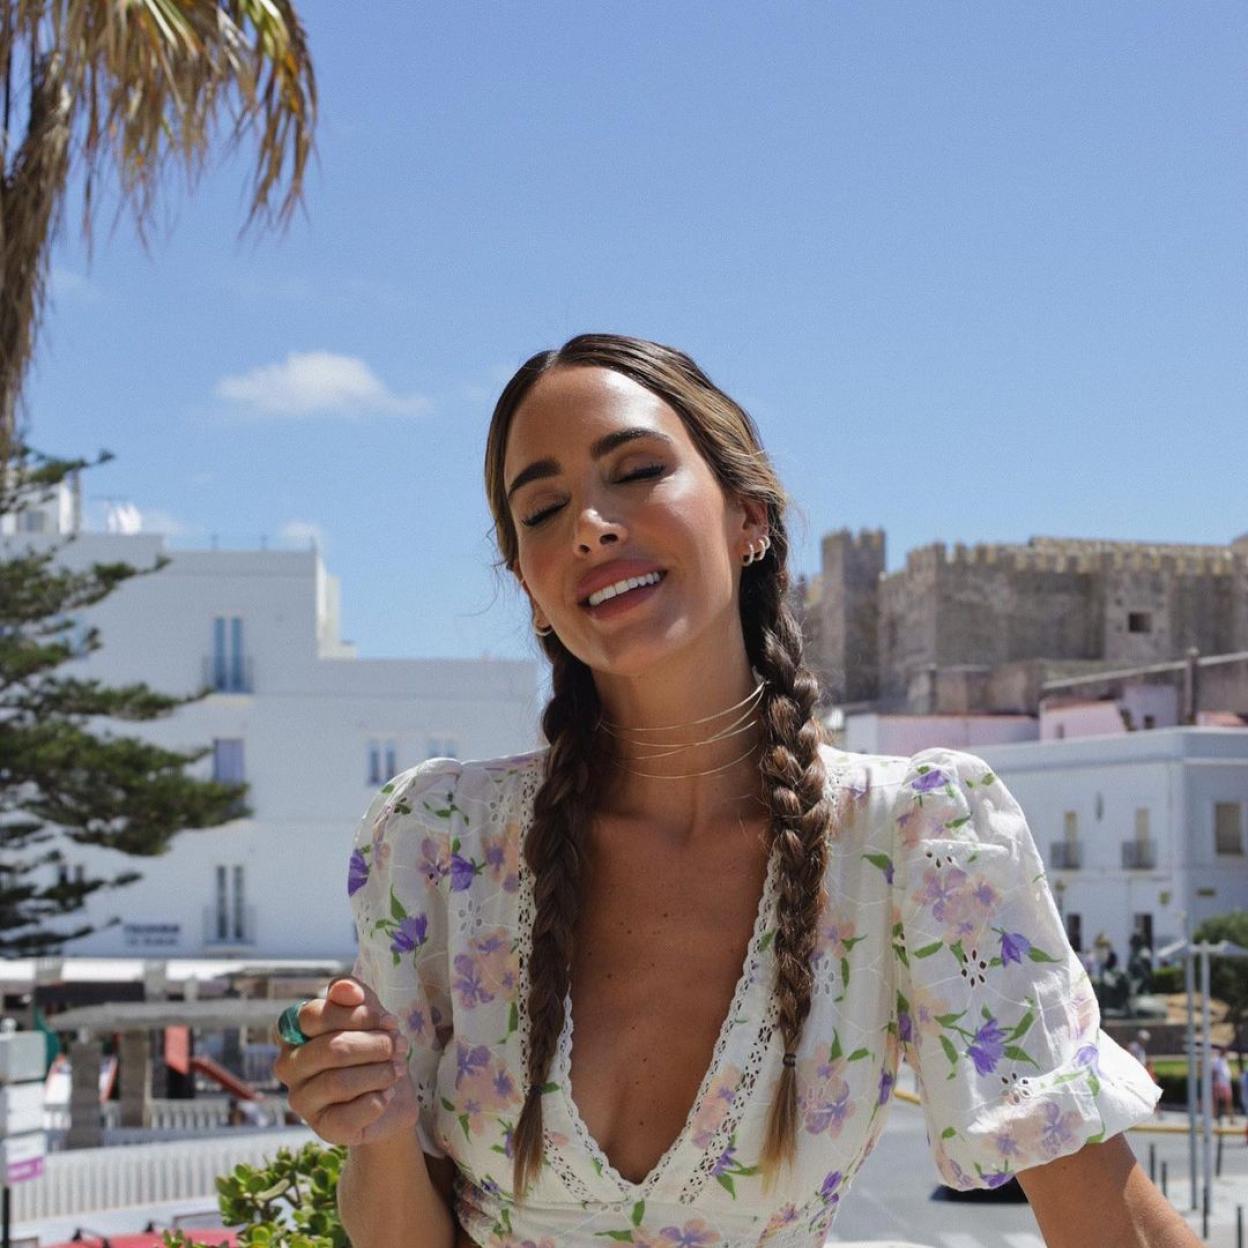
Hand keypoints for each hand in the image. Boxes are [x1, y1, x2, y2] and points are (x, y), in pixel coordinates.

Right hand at [272, 976, 420, 1146]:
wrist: (392, 1094)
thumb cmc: (373, 1047)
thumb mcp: (369, 1013)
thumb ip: (354, 994)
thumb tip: (345, 989)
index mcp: (295, 1032)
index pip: (313, 1016)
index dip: (357, 1016)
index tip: (389, 1021)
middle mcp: (289, 1066)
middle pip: (331, 1049)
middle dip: (374, 1045)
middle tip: (399, 1045)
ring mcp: (302, 1101)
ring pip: (338, 1083)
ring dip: (379, 1072)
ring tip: (398, 1069)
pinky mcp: (323, 1129)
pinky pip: (348, 1116)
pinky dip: (376, 1101)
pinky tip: (387, 1094)